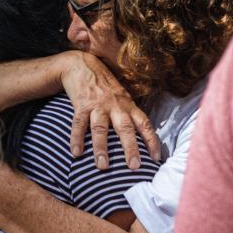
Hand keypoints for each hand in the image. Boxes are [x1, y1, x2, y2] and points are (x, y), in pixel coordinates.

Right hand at [60, 51, 160, 169]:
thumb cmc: (104, 85)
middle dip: (130, 148)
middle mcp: (115, 106)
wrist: (82, 65)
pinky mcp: (81, 105)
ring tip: (102, 166)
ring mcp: (98, 105)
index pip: (144, 124)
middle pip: (125, 128)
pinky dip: (77, 139)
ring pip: (101, 128)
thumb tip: (139, 139)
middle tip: (134, 167)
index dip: (151, 141)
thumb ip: (128, 114)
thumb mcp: (121, 96)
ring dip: (101, 148)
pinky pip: (79, 124)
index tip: (156, 158)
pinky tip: (76, 153)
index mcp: (128, 105)